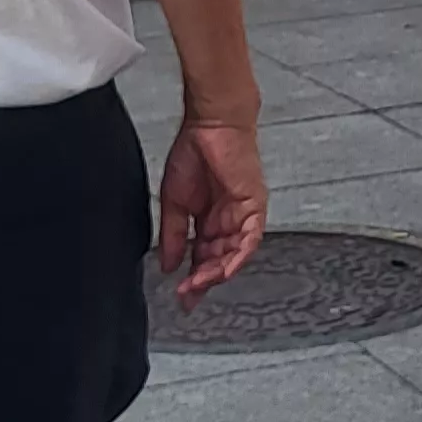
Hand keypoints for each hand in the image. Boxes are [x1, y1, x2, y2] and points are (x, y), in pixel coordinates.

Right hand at [157, 121, 268, 307]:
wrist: (210, 124)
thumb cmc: (193, 152)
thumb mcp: (174, 201)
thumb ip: (172, 234)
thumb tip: (167, 265)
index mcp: (209, 219)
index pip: (203, 257)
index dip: (193, 278)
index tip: (182, 297)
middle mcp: (228, 221)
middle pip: (219, 260)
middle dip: (204, 280)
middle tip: (188, 295)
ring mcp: (243, 214)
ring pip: (235, 253)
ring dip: (218, 272)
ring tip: (199, 284)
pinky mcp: (254, 205)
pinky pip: (251, 237)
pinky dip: (239, 256)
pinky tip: (226, 269)